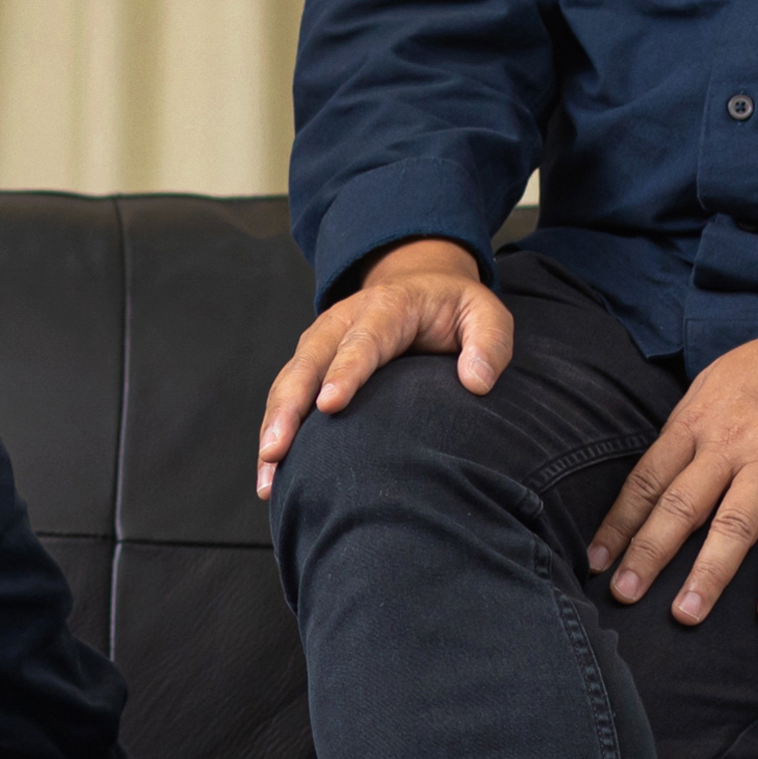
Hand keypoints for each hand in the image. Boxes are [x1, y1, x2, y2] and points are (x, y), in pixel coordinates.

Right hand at [256, 238, 515, 499]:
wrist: (418, 286)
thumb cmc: (453, 308)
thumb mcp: (485, 312)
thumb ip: (489, 342)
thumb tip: (476, 383)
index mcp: (386, 307)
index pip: (362, 341)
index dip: (344, 372)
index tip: (330, 405)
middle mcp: (341, 322)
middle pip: (307, 364)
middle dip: (289, 407)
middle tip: (277, 449)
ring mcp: (320, 343)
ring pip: (288, 383)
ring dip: (273, 425)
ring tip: (268, 470)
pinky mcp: (311, 365)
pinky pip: (287, 397)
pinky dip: (275, 431)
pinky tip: (270, 472)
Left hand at [588, 309, 757, 625]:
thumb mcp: (713, 385)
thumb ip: (687, 431)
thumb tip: (658, 475)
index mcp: (695, 423)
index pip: (646, 481)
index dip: (618, 524)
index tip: (595, 561)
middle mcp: (728, 445)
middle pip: (679, 507)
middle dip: (647, 554)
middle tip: (624, 595)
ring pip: (733, 525)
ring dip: (708, 572)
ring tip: (686, 613)